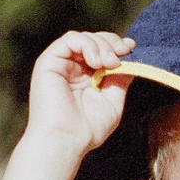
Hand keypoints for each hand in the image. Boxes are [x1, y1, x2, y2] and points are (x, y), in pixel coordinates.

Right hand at [26, 30, 135, 160]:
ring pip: (83, 37)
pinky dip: (88, 45)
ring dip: (102, 45)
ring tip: (110, 63)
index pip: (101, 51)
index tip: (131, 48)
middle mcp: (72, 68)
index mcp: (86, 77)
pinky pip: (70, 39)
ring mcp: (61, 64)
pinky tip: (97, 62)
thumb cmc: (87, 129)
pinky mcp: (49, 61)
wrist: (66, 141)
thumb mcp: (112, 101)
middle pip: (94, 40)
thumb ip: (120, 79)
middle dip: (111, 43)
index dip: (116, 45)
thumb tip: (130, 61)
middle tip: (122, 55)